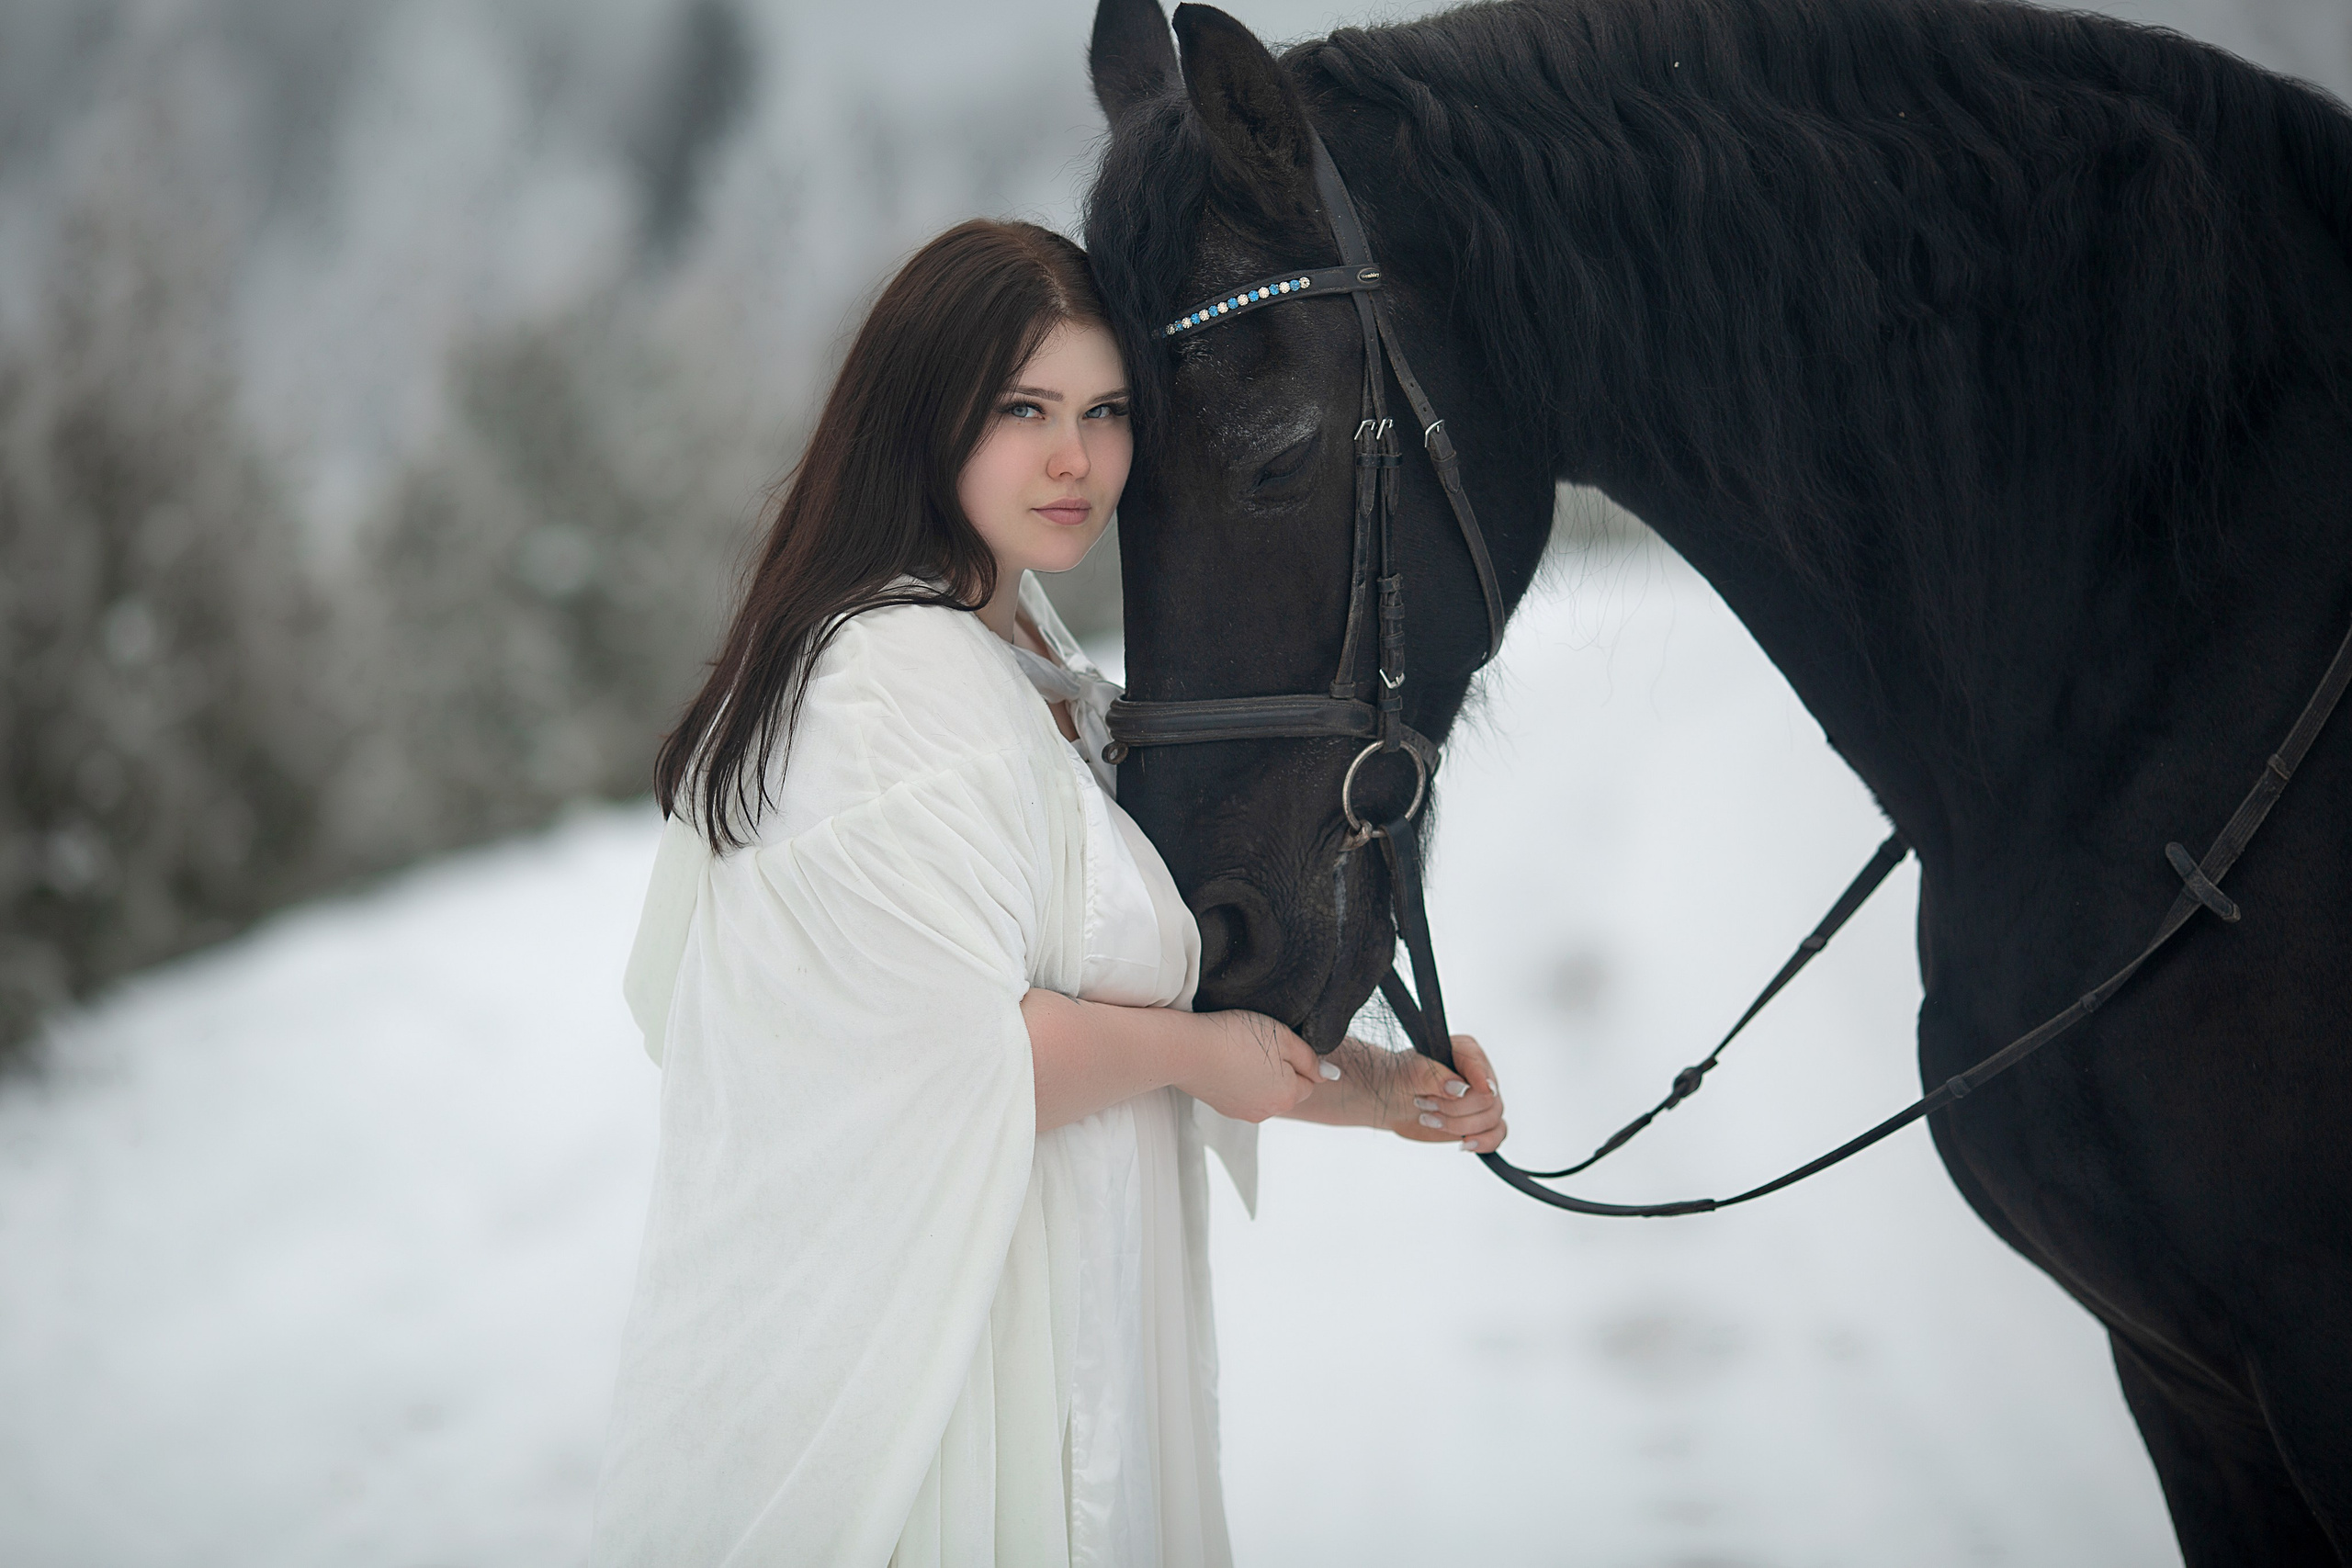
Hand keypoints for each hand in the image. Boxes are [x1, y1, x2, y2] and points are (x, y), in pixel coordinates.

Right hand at [1174, 1009, 1326, 1122]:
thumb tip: (1329, 1075)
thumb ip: (1311, 1057)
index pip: (1309, 1079)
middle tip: (1259, 1045)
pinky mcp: (1223, 1108)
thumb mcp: (1283, 1036)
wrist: (1186, 1050)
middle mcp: (1269, 1111)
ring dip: (1260, 1076)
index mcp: (1288, 1095)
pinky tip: (1227, 1062)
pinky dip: (1239, 1080)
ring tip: (1241, 1052)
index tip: (1277, 1041)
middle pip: (1287, 1088)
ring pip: (1264, 1092)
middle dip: (1281, 1069)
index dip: (1297, 1057)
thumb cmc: (1235, 1037)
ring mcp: (1244, 1113)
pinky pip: (1243, 1094)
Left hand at [1375, 1034, 1507, 1151]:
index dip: (1469, 1087)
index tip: (1449, 1092)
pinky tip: (1464, 1143)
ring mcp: (1481, 1099)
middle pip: (1488, 1101)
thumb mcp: (1410, 1072)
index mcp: (1465, 1052)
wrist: (1392, 1099)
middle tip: (1425, 1104)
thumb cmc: (1400, 1078)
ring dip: (1459, 1126)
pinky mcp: (1478, 1121)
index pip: (1482, 1070)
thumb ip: (1435, 1077)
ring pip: (1492, 1119)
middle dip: (1455, 1110)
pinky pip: (1497, 1134)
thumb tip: (1460, 1088)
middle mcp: (1479, 1074)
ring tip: (1429, 1119)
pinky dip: (1484, 1142)